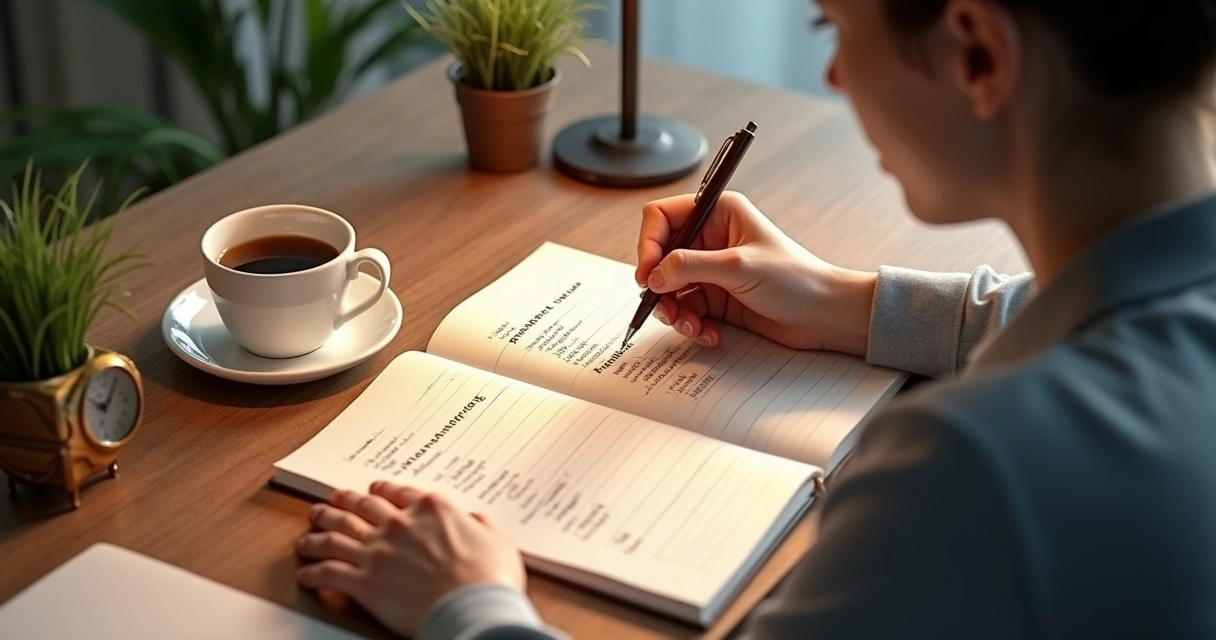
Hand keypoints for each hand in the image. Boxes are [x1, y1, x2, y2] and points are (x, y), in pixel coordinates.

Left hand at [295, 482, 525, 636]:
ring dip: (319, 531)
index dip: (382, 490)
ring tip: (309, 531)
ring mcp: (378, 552)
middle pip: (361, 507)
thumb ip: (481, 525)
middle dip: (342, 503)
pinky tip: (305, 573)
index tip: (373, 490)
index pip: (399, 492)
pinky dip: (313, 572)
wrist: (472, 609)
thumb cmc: (489, 578)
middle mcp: (399, 525)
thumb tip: (475, 521)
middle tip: (330, 502)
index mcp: (431, 509)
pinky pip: (329, 573)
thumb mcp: (497, 539)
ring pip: (337, 534)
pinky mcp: (364, 583)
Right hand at [636, 192, 876, 355]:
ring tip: (690, 326)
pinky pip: (686, 309)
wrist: (824, 315)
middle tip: (664, 307)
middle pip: (660, 257)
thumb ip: (691, 266)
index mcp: (718, 213)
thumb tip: (654, 274)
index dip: (648, 244)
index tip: (648, 274)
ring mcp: (712, 270)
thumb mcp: (739, 267)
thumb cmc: (797, 280)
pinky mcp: (716, 297)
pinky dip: (691, 324)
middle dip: (660, 286)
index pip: (663, 217)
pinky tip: (708, 333)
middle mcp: (711, 239)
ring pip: (669, 288)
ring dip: (674, 311)